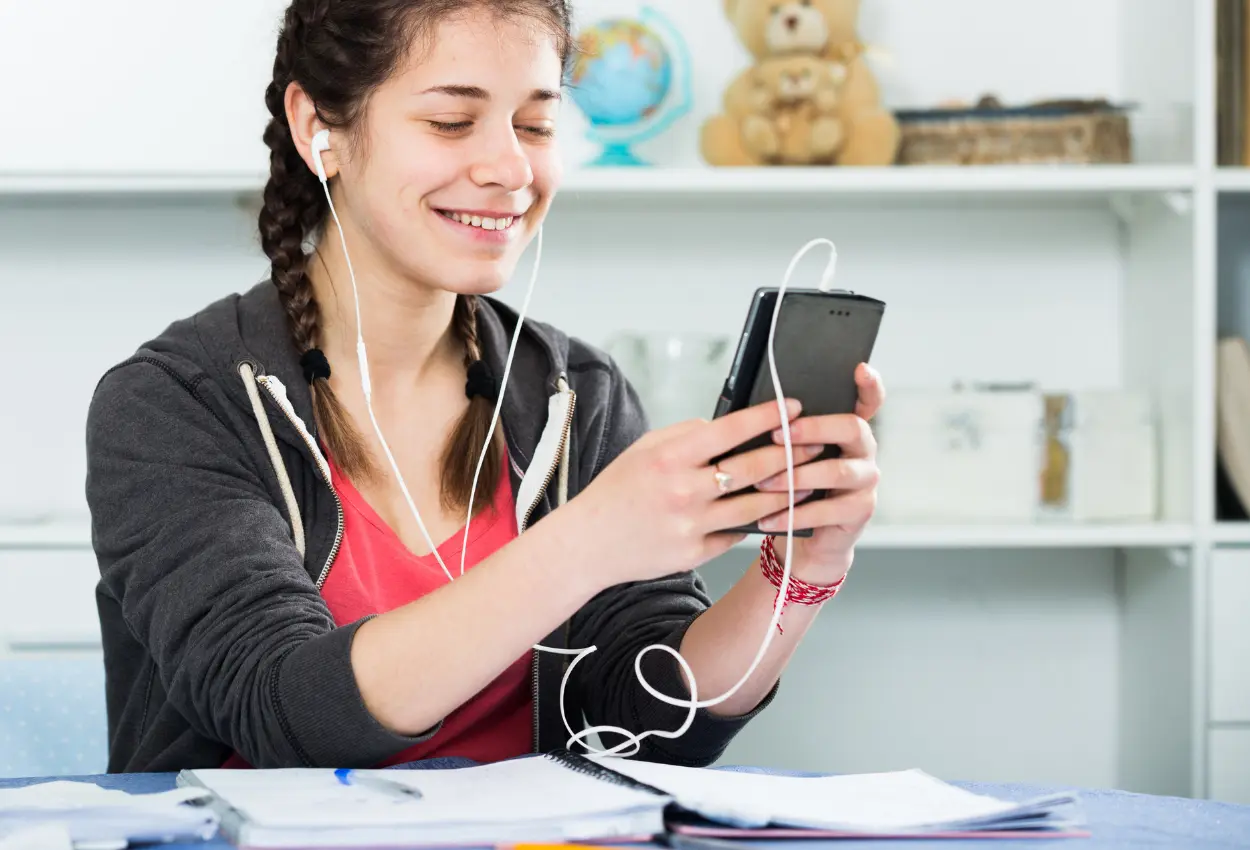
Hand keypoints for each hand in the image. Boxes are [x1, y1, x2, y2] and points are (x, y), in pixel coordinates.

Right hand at [561, 398, 815, 591]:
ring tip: (809, 479)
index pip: (730, 430)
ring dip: (788, 492)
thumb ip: (686, 435)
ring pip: (757, 506)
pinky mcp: (695, 553)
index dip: (767, 417)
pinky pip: (737, 533)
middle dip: (792, 453)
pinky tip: (777, 511)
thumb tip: (728, 427)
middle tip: (816, 441)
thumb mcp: (644, 449)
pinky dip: (757, 521)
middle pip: (754, 469)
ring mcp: (691, 525)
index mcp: (669, 457)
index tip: (792, 406)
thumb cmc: (617, 490)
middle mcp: (683, 491)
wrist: (588, 543)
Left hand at [752, 363, 885, 584]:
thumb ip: (782, 435)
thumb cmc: (790, 489)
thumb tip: (749, 415)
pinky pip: (828, 509)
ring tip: (764, 483)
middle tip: (779, 435)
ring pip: (837, 471)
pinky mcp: (860, 511)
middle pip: (851, 428)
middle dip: (814, 428)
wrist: (805, 539)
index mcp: (847, 430)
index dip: (869, 385)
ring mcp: (866, 481)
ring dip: (796, 475)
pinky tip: (769, 518)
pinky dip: (794, 513)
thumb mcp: (785, 456)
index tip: (859, 369)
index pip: (868, 401)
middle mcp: (864, 451)